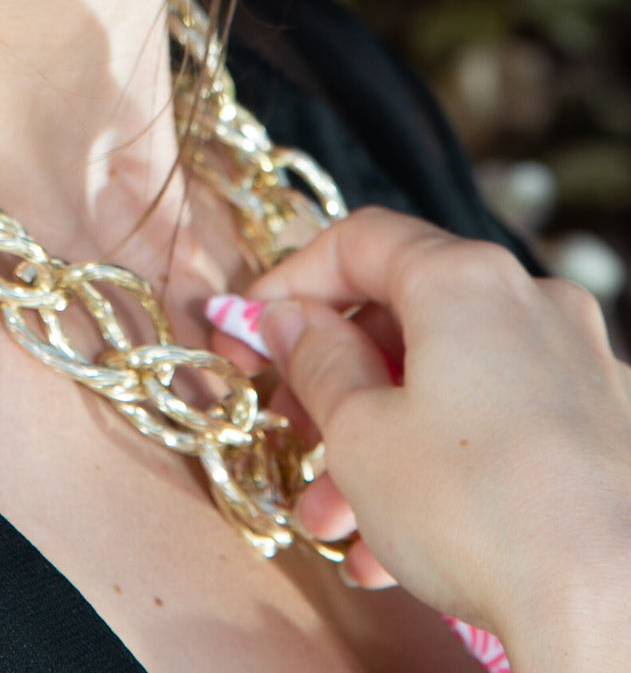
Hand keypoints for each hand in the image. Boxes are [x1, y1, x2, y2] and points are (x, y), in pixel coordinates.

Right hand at [210, 208, 630, 657]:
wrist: (606, 608)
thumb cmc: (478, 510)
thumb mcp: (358, 433)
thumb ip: (315, 361)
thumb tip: (294, 322)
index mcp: (466, 279)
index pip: (358, 240)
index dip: (291, 282)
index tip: (253, 331)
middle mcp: (534, 303)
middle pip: (408, 316)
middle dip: (336, 381)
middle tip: (290, 431)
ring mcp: (582, 367)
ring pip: (453, 382)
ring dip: (382, 440)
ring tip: (335, 518)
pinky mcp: (608, 432)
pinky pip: (505, 424)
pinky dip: (446, 463)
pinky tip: (401, 543)